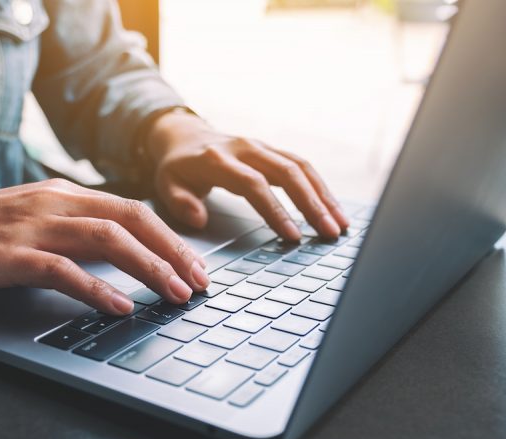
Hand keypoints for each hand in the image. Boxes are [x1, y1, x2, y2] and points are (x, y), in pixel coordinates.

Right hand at [0, 179, 209, 314]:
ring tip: (175, 296)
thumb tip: (123, 256)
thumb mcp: (34, 219)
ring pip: (108, 240)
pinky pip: (63, 269)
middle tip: (201, 285)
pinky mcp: (9, 254)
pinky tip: (121, 306)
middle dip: (174, 253)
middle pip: (132, 220)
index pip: (134, 210)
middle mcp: (55, 203)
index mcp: (64, 194)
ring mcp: (32, 226)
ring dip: (149, 268)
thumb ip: (75, 230)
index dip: (172, 239)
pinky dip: (97, 288)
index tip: (197, 266)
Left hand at [146, 111, 348, 240]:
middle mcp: (246, 148)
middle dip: (311, 204)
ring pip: (301, 167)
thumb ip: (180, 203)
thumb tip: (200, 219)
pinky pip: (302, 166)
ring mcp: (262, 146)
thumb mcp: (166, 184)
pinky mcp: (273, 150)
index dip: (275, 210)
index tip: (292, 235)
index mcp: (219, 159)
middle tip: (329, 232)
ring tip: (340, 224)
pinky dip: (320, 187)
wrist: (184, 135)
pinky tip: (333, 209)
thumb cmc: (177, 167)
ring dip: (324, 195)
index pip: (254, 184)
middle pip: (287, 173)